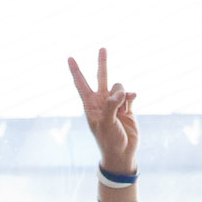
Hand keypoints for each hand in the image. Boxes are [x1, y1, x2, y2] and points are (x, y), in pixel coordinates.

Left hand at [69, 49, 137, 173]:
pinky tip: (131, 105)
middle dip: (102, 63)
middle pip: (101, 77)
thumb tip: (122, 93)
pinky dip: (131, 98)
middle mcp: (102, 102)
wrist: (122, 153)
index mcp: (91, 106)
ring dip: (122, 96)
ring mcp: (115, 104)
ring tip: (122, 112)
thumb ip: (111, 105)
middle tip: (103, 48)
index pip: (81, 84)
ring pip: (119, 87)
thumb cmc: (109, 141)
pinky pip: (130, 95)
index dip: (76, 71)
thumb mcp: (106, 124)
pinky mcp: (127, 107)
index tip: (70, 58)